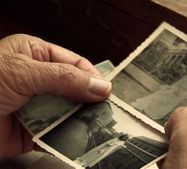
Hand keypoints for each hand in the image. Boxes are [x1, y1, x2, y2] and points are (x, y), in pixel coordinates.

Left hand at [0, 34, 111, 156]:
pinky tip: (78, 136)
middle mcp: (40, 80)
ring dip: (81, 117)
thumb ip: (65, 78)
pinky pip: (59, 131)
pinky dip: (69, 135)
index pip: (74, 63)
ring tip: (96, 123)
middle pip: (76, 87)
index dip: (92, 76)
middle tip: (105, 109)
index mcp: (37, 55)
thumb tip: (101, 86)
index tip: (106, 91)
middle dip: (89, 98)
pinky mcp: (35, 129)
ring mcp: (38, 105)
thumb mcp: (24, 71)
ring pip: (70, 110)